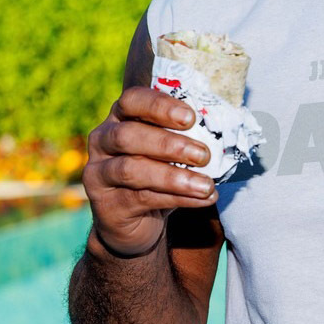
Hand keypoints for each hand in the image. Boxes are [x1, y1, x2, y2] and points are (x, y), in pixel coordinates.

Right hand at [83, 87, 217, 256]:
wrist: (134, 222)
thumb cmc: (158, 173)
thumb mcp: (170, 151)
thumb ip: (186, 136)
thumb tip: (225, 130)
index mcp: (120, 117)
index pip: (131, 100)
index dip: (159, 106)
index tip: (191, 118)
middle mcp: (103, 141)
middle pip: (128, 135)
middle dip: (168, 144)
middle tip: (204, 155)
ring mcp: (99, 174)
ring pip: (131, 170)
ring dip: (174, 177)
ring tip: (206, 185)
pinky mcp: (106, 204)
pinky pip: (141, 198)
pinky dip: (177, 198)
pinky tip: (201, 198)